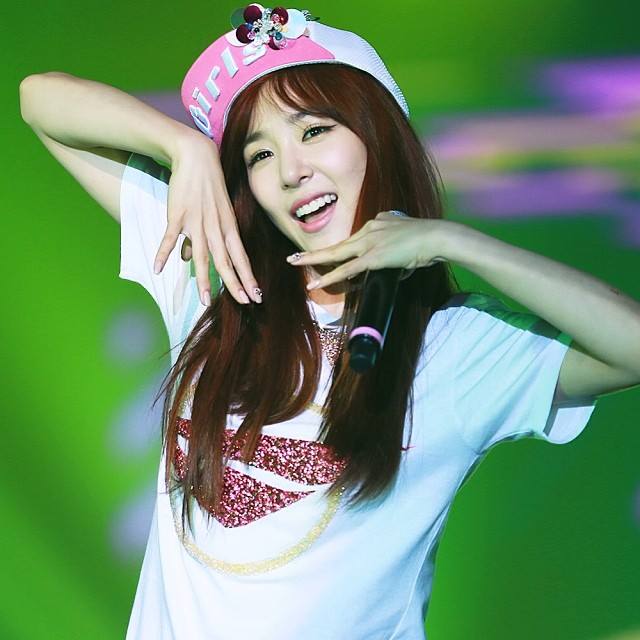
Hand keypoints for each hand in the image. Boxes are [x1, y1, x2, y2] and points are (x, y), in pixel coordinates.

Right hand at [152, 130, 260, 305]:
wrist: (196, 157)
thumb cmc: (207, 187)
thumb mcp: (215, 213)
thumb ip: (202, 239)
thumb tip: (188, 260)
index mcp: (228, 228)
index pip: (241, 258)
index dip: (248, 278)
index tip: (256, 297)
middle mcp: (216, 228)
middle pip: (226, 262)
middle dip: (235, 285)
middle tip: (244, 303)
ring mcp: (197, 222)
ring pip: (202, 256)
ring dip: (204, 280)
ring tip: (205, 300)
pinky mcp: (178, 214)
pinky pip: (170, 238)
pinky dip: (163, 253)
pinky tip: (158, 269)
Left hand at [286, 212, 449, 289]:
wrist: (437, 237)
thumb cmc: (428, 241)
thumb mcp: (408, 238)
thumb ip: (396, 250)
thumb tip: (395, 264)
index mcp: (378, 222)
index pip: (354, 240)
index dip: (341, 251)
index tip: (328, 257)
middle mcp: (370, 229)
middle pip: (337, 244)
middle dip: (314, 252)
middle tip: (294, 257)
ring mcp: (370, 242)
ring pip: (336, 254)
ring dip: (313, 260)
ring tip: (294, 264)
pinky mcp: (373, 256)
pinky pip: (347, 269)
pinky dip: (331, 276)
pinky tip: (317, 282)